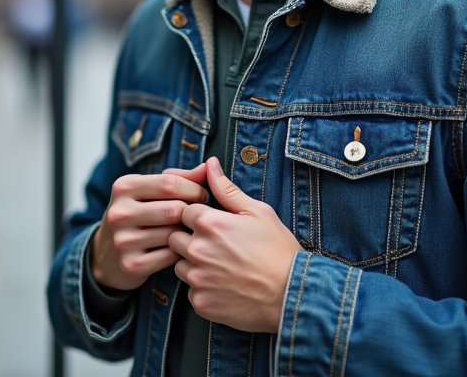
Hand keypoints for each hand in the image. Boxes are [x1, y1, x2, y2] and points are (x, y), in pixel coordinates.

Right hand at [89, 163, 209, 291]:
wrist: (107, 255)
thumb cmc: (138, 215)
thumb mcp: (148, 191)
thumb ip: (179, 178)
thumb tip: (209, 166)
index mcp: (123, 187)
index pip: (170, 183)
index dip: (194, 189)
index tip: (202, 196)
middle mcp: (119, 212)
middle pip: (174, 210)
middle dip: (192, 213)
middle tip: (197, 217)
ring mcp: (123, 240)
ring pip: (173, 234)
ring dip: (186, 235)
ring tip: (186, 233)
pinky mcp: (131, 265)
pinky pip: (171, 257)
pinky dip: (179, 253)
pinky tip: (177, 250)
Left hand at [168, 157, 300, 333]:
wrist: (291, 294)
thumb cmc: (277, 250)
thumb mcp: (257, 212)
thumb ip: (226, 189)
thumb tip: (209, 164)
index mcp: (209, 223)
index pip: (184, 211)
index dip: (198, 217)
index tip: (215, 225)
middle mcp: (197, 250)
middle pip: (175, 237)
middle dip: (190, 239)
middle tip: (217, 246)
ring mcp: (197, 278)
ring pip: (179, 265)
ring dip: (193, 264)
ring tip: (222, 266)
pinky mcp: (200, 302)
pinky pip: (190, 290)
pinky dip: (202, 288)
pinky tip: (224, 286)